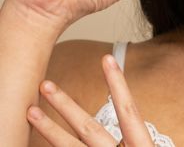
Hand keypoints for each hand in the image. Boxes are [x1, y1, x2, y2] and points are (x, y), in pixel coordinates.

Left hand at [27, 54, 153, 145]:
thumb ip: (137, 139)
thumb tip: (128, 124)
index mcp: (141, 146)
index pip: (128, 109)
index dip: (117, 83)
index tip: (107, 58)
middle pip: (88, 128)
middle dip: (65, 105)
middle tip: (46, 84)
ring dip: (49, 129)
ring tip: (31, 112)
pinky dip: (54, 146)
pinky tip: (39, 139)